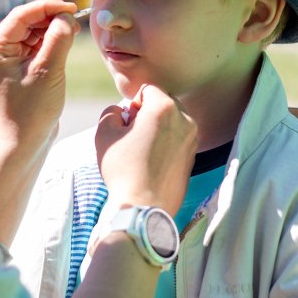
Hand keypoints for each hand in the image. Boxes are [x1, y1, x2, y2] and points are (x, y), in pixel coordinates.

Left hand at [0, 0, 79, 145]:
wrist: (26, 142)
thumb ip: (58, 40)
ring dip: (53, 29)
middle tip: (76, 21)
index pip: (20, 16)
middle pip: (26, 22)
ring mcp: (7, 60)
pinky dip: (51, 41)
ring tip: (74, 32)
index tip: (70, 7)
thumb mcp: (48, 72)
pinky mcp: (19, 67)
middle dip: (52, 18)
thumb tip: (66, 17)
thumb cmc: (32, 112)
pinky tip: (66, 41)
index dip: (47, 7)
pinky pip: (36, 45)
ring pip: (33, 32)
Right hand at [95, 85, 197, 216]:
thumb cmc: (123, 169)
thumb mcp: (104, 133)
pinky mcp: (193, 158)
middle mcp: (185, 120)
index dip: (132, 105)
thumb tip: (121, 112)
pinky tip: (151, 163)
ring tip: (141, 151)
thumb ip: (111, 112)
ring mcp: (192, 140)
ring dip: (156, 130)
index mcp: (165, 108)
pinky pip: (177, 141)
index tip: (126, 125)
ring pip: (171, 123)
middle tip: (132, 137)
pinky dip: (165, 145)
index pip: (148, 90)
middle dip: (147, 115)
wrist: (143, 207)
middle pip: (163, 104)